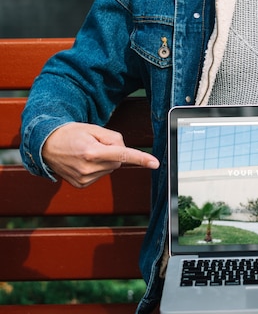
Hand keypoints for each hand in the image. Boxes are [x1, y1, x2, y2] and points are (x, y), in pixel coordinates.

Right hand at [42, 122, 159, 187]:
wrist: (46, 145)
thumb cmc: (71, 134)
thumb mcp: (93, 128)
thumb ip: (114, 138)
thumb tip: (126, 151)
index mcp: (92, 152)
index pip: (123, 155)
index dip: (141, 159)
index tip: (155, 163)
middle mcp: (89, 168)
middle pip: (118, 161)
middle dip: (113, 152)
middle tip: (95, 145)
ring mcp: (85, 179)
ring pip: (110, 169)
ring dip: (104, 161)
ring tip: (86, 153)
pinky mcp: (82, 185)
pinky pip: (101, 175)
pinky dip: (97, 168)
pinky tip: (84, 162)